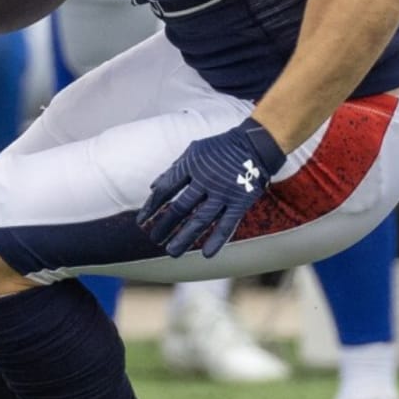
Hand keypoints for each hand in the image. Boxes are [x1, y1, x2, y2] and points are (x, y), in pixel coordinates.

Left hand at [138, 116, 285, 257]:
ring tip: (172, 252)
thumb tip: (153, 187)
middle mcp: (206, 180)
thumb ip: (175, 169)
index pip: (166, 189)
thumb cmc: (222, 148)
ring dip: (185, 238)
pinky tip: (206, 254)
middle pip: (180, 208)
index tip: (142, 221)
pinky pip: (227, 224)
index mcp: (191, 166)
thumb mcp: (195, 151)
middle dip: (165, 225)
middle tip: (155, 240)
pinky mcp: (240, 201)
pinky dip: (217, 240)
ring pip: (200, 220)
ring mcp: (224, 192)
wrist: (257, 144)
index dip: (152, 206)